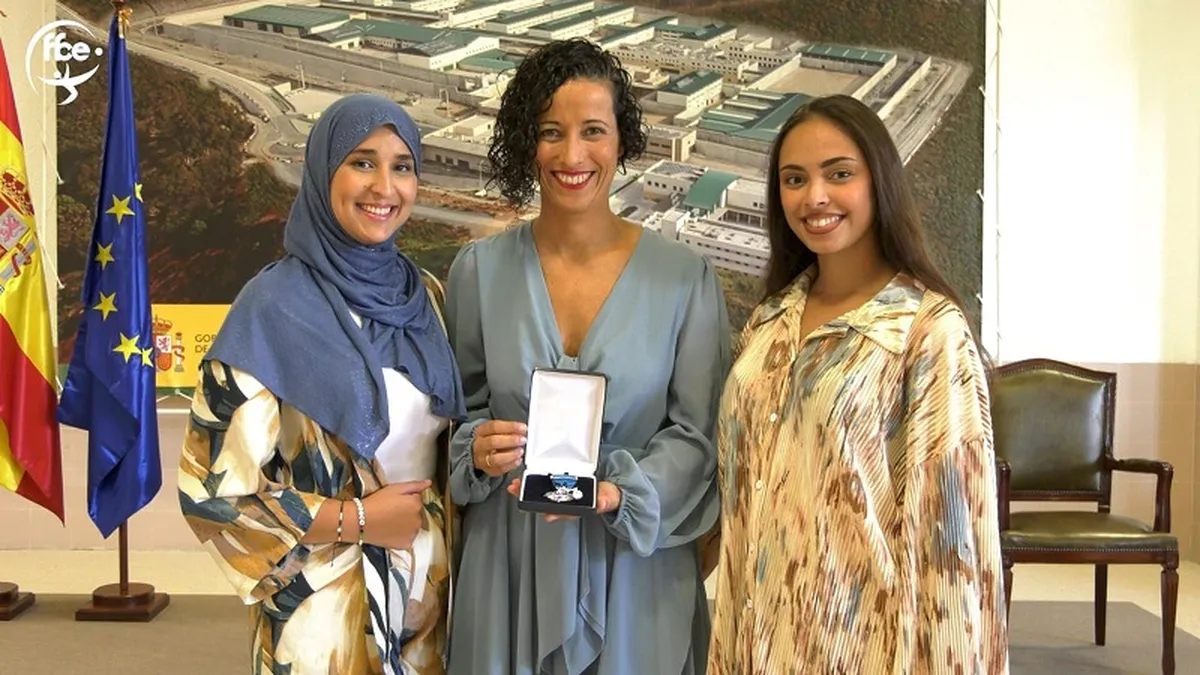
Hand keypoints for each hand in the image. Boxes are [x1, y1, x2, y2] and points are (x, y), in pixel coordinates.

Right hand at [360, 480, 430, 549]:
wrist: (360, 522)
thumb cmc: (376, 503)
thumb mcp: (395, 488)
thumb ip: (414, 485)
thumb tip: (428, 483)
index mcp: (417, 504)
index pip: (417, 500)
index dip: (405, 500)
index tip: (394, 502)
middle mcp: (418, 519)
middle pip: (417, 513)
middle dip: (407, 512)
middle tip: (390, 512)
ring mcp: (413, 534)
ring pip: (413, 526)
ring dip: (406, 524)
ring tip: (390, 522)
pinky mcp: (406, 544)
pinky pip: (408, 538)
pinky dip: (402, 536)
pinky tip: (391, 531)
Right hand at [473, 420, 526, 476]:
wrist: (482, 453)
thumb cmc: (493, 439)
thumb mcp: (498, 430)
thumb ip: (510, 429)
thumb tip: (523, 430)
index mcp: (481, 431)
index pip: (494, 427)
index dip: (510, 427)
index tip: (523, 428)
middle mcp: (480, 445)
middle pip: (493, 442)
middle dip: (510, 441)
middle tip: (523, 440)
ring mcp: (483, 459)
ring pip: (495, 459)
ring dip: (511, 455)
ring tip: (521, 451)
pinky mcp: (489, 470)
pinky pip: (500, 469)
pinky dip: (511, 465)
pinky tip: (518, 460)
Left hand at [506, 479, 621, 521]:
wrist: (604, 492)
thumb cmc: (604, 496)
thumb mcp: (607, 498)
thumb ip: (605, 500)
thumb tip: (601, 502)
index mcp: (575, 509)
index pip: (563, 512)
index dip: (554, 512)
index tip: (548, 513)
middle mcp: (564, 504)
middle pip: (545, 505)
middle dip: (530, 500)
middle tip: (517, 491)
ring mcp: (558, 497)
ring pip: (539, 497)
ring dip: (526, 492)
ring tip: (514, 486)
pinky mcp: (555, 488)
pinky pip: (540, 487)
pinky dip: (530, 484)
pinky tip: (521, 480)